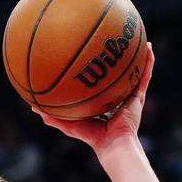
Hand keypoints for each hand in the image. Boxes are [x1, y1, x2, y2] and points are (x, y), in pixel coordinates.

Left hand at [33, 43, 154, 152]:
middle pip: (115, 74)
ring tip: (133, 37)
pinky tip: (149, 46)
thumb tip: (33, 107)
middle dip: (113, 59)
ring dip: (135, 55)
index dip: (95, 72)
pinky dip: (148, 61)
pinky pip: (145, 75)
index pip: (98, 83)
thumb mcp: (68, 124)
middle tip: (110, 42)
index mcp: (101, 102)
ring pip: (133, 71)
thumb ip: (52, 116)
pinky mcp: (138, 96)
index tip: (90, 56)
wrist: (111, 143)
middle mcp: (116, 96)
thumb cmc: (90, 137)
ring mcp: (128, 96)